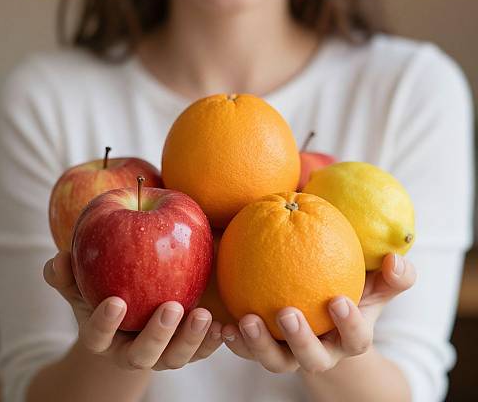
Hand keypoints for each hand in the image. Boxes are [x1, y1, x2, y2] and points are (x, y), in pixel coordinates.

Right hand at [44, 251, 222, 370]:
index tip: (116, 301)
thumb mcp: (82, 284)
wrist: (128, 317)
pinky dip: (213, 341)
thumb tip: (57, 260)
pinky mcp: (184, 348)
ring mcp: (160, 354)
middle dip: (157, 334)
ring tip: (204, 315)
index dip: (104, 323)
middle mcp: (131, 352)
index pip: (97, 337)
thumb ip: (68, 275)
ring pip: (175, 357)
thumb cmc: (102, 293)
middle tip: (171, 307)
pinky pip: (200, 351)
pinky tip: (225, 325)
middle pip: (142, 355)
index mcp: (102, 338)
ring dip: (190, 339)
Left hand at [220, 253, 415, 373]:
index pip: (356, 339)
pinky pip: (247, 350)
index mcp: (349, 339)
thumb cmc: (351, 291)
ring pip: (275, 361)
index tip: (338, 300)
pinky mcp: (263, 348)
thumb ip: (393, 275)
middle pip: (313, 359)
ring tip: (247, 319)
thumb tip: (397, 259)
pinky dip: (234, 340)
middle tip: (287, 313)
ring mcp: (290, 354)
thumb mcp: (374, 284)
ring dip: (260, 344)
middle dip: (301, 340)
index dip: (349, 325)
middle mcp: (320, 352)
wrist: (323, 315)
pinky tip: (221, 322)